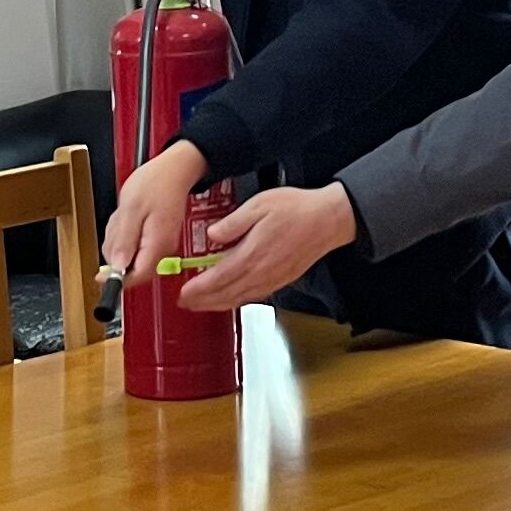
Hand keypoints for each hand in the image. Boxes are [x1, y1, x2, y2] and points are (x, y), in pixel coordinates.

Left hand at [102, 140, 209, 280]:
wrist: (174, 169)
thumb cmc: (156, 182)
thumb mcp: (132, 208)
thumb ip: (124, 240)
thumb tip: (117, 268)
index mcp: (158, 244)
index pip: (138, 276)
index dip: (117, 280)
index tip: (100, 276)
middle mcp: (162, 249)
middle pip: (131, 267)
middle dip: (116, 251)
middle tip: (117, 226)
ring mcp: (159, 244)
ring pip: (129, 255)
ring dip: (118, 239)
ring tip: (124, 217)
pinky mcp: (155, 239)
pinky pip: (132, 244)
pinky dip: (123, 233)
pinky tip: (127, 216)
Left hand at [181, 183, 357, 311]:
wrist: (328, 220)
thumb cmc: (297, 210)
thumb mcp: (259, 205)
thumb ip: (233, 223)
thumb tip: (213, 235)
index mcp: (252, 254)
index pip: (218, 279)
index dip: (198, 289)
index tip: (182, 293)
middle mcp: (261, 273)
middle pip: (225, 294)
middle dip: (202, 301)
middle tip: (184, 303)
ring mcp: (272, 280)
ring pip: (239, 299)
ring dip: (217, 304)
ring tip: (201, 304)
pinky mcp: (281, 280)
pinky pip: (253, 297)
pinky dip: (237, 301)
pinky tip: (231, 298)